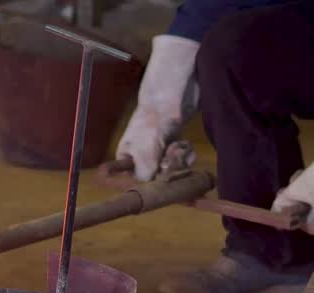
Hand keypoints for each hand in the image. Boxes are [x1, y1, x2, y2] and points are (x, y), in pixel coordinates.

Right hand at [116, 35, 199, 181]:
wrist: (177, 87)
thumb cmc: (155, 114)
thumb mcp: (146, 143)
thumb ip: (144, 167)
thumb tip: (147, 184)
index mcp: (127, 153)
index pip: (133, 179)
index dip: (147, 181)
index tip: (158, 175)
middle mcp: (142, 153)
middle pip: (156, 176)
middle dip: (166, 168)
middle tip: (171, 153)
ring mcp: (160, 147)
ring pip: (171, 169)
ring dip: (178, 161)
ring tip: (180, 145)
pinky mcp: (175, 141)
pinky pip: (181, 159)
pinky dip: (186, 155)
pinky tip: (185, 145)